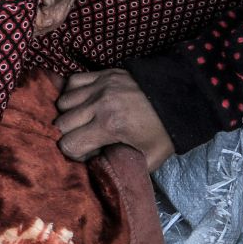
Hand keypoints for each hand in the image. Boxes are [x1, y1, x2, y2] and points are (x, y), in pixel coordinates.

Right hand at [54, 70, 173, 171]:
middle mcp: (99, 104)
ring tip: (83, 121)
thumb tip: (101, 170)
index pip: (68, 143)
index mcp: (109, 126)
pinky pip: (72, 81)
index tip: (89, 153)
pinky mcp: (103, 74)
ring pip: (62, 101)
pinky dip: (71, 93)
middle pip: (60, 123)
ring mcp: (99, 86)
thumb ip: (123, 167)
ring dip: (68, 114)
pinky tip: (83, 102)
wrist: (181, 98)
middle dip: (69, 136)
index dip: (74, 153)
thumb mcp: (150, 160)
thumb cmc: (164, 132)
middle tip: (86, 139)